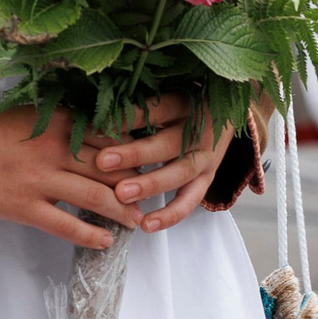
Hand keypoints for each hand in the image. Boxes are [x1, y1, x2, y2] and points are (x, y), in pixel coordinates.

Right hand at [0, 104, 144, 247]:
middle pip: (112, 167)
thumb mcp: (32, 116)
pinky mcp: (24, 206)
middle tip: (156, 195)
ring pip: (95, 197)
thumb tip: (102, 137)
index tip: (154, 161)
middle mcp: (55, 149)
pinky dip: (91, 234)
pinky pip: (66, 225)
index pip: (112, 136)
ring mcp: (40, 179)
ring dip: (123, 211)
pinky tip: (106, 240)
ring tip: (139, 221)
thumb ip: (66, 125)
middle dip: (138, 184)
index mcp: (59, 122)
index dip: (137, 151)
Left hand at [86, 91, 237, 232]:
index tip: (101, 124)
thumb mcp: (167, 93)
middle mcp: (198, 131)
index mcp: (186, 103)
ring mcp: (205, 157)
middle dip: (134, 154)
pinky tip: (147, 225)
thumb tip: (95, 109)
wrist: (222, 116)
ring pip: (179, 173)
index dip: (130, 117)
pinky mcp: (207, 179)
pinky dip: (170, 215)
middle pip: (167, 143)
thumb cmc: (182, 104)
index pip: (158, 109)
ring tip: (122, 194)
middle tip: (104, 161)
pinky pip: (190, 200)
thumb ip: (138, 101)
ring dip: (150, 185)